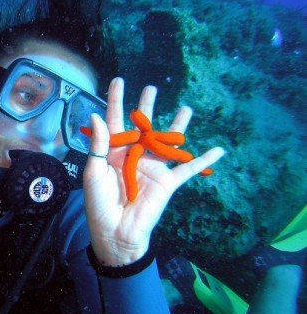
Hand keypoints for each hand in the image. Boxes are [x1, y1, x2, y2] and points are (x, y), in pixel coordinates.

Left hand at [83, 78, 224, 265]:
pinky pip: (188, 168)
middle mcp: (134, 155)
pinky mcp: (167, 182)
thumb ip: (98, 145)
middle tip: (152, 88)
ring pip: (167, 142)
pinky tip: (218, 150)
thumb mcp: (94, 172)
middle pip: (142, 126)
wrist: (115, 232)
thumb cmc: (99, 204)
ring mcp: (152, 167)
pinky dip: (203, 160)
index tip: (119, 80)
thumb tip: (96, 116)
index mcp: (113, 152)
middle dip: (146, 107)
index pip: (115, 121)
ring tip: (185, 108)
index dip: (116, 101)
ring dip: (177, 125)